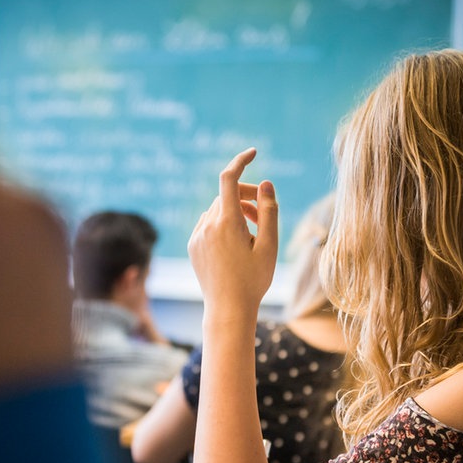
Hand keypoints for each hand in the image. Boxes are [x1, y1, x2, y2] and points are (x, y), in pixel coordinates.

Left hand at [188, 148, 278, 326]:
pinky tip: (236, 246)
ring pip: (218, 210)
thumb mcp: (269, 245)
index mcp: (227, 222)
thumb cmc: (253, 279)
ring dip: (236, 213)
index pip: (229, 178)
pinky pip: (208, 224)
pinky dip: (223, 225)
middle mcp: (207, 225)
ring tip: (254, 236)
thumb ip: (269, 211)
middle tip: (265, 215)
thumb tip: (264, 183)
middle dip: (247, 198)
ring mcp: (197, 236)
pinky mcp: (193, 246)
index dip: (241, 161)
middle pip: (227, 196)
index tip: (253, 152)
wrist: (228, 309)